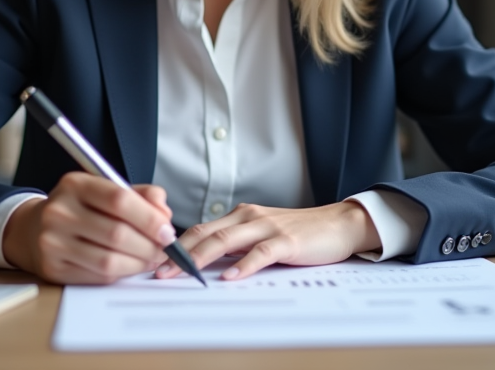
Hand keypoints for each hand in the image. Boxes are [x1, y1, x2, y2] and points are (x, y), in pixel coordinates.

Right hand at [1, 173, 174, 284]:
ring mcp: (52, 242)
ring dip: (138, 263)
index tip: (167, 230)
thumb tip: (164, 214)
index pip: (118, 200)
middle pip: (116, 233)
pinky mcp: (53, 268)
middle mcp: (59, 211)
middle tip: (164, 249)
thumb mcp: (105, 190)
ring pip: (108, 260)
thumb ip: (140, 195)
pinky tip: (129, 266)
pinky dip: (121, 274)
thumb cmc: (80, 208)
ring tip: (151, 259)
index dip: (149, 218)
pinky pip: (97, 276)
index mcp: (75, 184)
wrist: (33, 229)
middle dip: (149, 245)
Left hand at [155, 201, 379, 280]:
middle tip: (160, 272)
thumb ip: (237, 245)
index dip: (176, 246)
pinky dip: (244, 265)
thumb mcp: (261, 234)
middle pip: (206, 234)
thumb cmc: (298, 232)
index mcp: (239, 216)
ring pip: (226, 241)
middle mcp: (248, 217)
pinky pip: (260, 253)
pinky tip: (232, 277)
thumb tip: (206, 262)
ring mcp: (267, 227)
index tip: (156, 262)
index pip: (200, 229)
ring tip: (184, 274)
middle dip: (180, 254)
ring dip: (202, 258)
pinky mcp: (287, 240)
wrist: (338, 223)